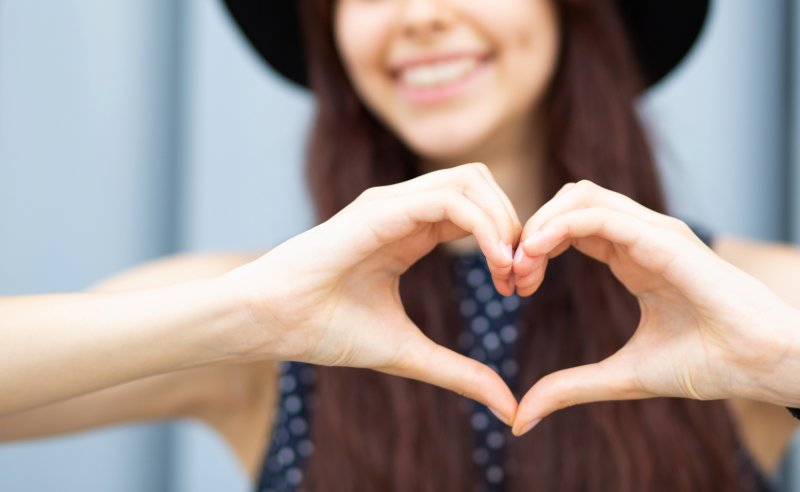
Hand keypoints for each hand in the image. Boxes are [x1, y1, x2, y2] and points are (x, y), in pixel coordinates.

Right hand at [220, 163, 520, 422]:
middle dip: (515, 226)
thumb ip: (458, 371)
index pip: (478, 210)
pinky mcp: (380, 209)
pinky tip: (495, 263)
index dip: (509, 242)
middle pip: (483, 185)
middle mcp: (404, 208)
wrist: (271, 323)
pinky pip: (449, 198)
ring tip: (509, 271)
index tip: (519, 289)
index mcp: (411, 231)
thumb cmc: (326, 332)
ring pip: (472, 180)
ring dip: (504, 221)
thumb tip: (508, 405)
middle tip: (522, 279)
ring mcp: (391, 203)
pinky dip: (484, 224)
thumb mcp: (408, 353)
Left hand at [510, 180, 799, 434]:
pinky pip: (601, 215)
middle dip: (531, 229)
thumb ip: (570, 387)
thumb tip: (521, 416)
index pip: (569, 227)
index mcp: (631, 257)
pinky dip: (561, 226)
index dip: (534, 248)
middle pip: (568, 202)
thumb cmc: (706, 365)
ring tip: (521, 262)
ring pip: (580, 197)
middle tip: (511, 271)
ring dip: (541, 223)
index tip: (514, 285)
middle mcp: (639, 237)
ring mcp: (653, 233)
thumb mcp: (621, 376)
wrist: (761, 366)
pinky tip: (536, 252)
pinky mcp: (665, 240)